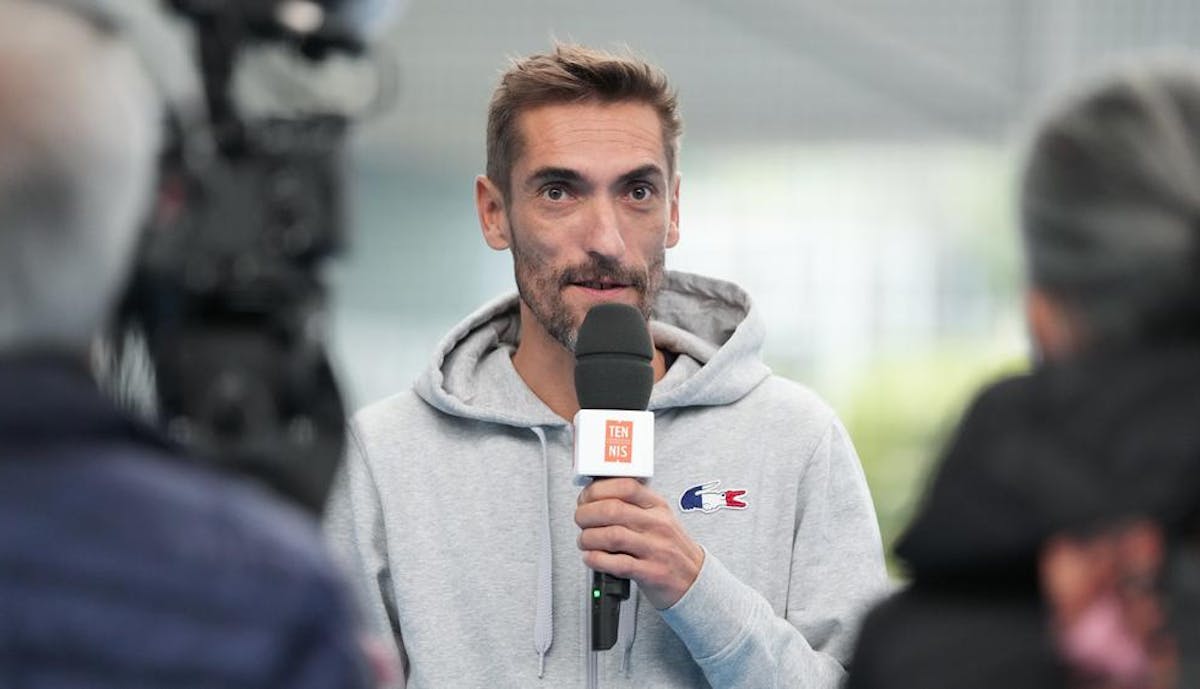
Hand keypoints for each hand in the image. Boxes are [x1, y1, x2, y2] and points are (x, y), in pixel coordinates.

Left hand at [575, 477, 704, 608]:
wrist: (695, 580)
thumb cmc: (671, 548)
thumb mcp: (660, 518)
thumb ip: (633, 506)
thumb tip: (594, 498)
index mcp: (658, 507)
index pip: (625, 486)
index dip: (597, 490)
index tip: (585, 498)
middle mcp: (657, 525)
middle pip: (612, 510)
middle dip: (586, 514)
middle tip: (580, 520)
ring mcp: (655, 549)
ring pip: (611, 536)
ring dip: (588, 538)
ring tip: (585, 541)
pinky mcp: (651, 573)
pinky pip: (616, 563)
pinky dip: (596, 560)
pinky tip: (591, 558)